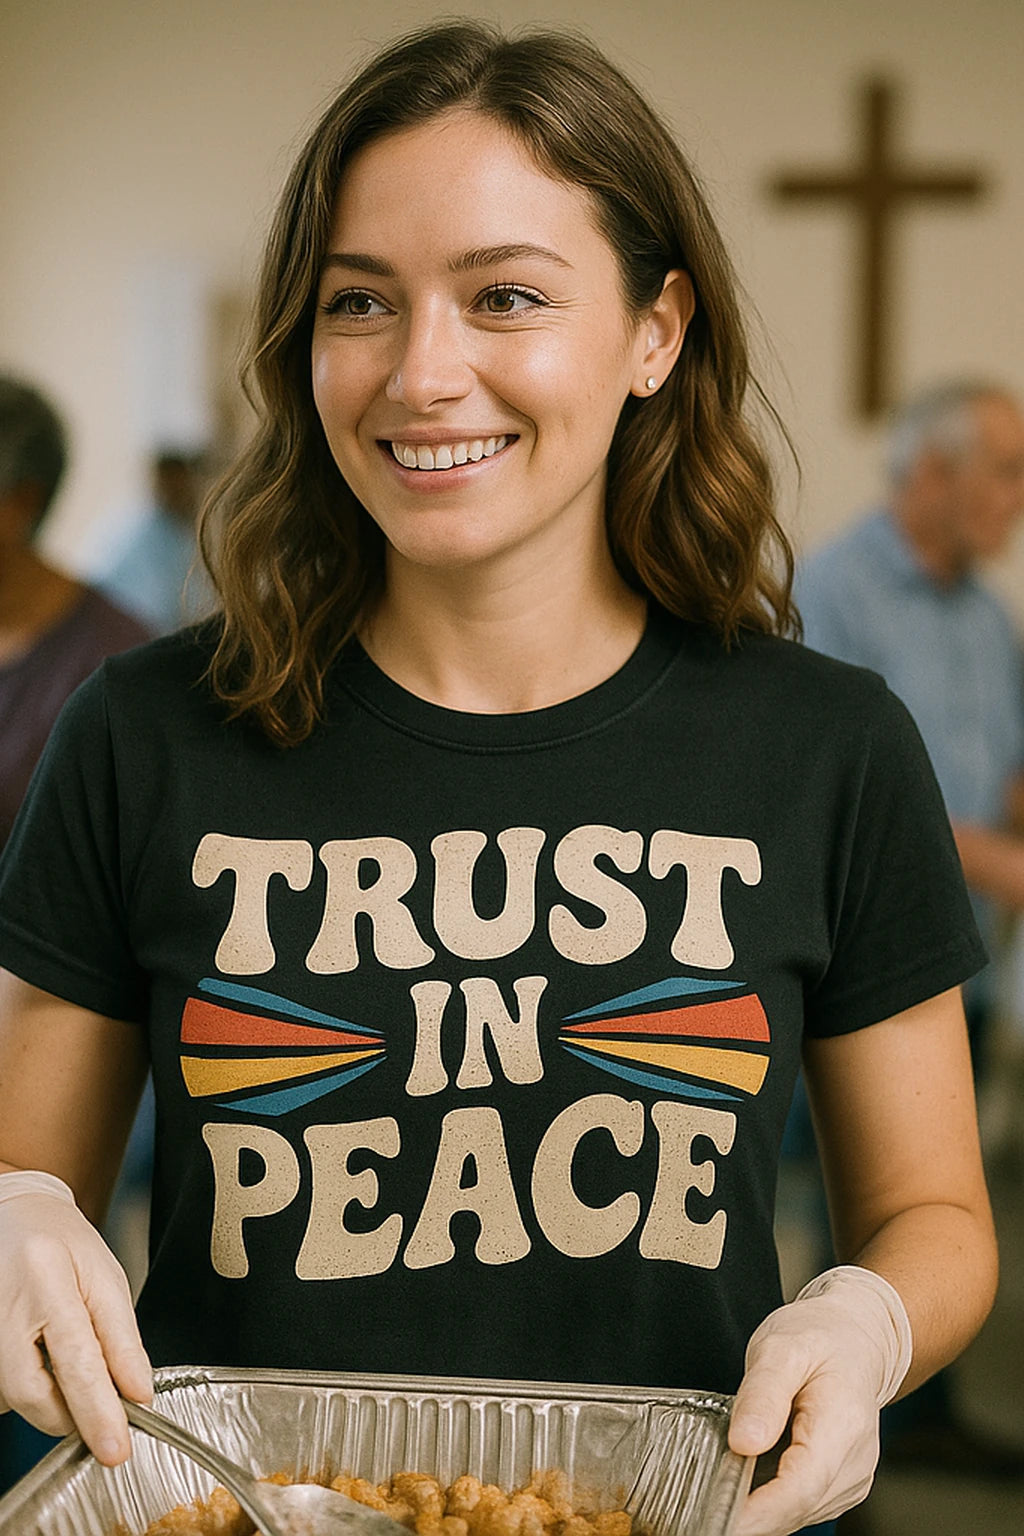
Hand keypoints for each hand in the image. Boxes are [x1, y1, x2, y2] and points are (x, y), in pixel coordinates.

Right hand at [0, 1170, 152, 1464]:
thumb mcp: (106, 1278)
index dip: (98, 1411)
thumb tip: (137, 1392)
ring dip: (50, 1398)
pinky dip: (28, 1387)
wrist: (16, 1216)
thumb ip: (122, 1339)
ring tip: (64, 1351)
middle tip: (101, 1409)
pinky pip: (2, 1391)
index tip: (116, 1447)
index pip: (76, 1361)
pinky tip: (39, 1354)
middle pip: (34, 1394)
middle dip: (71, 1416)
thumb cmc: (62, 1243)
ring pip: (15, 1399)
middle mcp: (3, 1309)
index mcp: (45, 1281)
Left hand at [729, 1266, 912, 1534]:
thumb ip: (762, 1393)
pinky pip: (800, 1505)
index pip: (800, 1488)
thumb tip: (744, 1442)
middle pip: (796, 1507)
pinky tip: (749, 1475)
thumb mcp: (781, 1347)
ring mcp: (851, 1479)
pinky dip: (770, 1499)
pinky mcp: (839, 1485)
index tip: (716, 1519)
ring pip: (797, 1512)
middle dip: (749, 1513)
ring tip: (722, 1480)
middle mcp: (854, 1463)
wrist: (852, 1338)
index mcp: (843, 1425)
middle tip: (701, 1503)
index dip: (757, 1512)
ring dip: (758, 1507)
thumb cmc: (818, 1337)